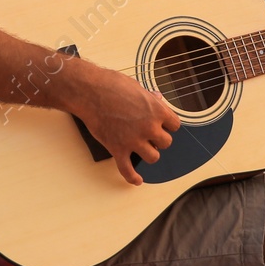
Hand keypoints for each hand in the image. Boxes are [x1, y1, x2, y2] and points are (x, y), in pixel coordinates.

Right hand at [73, 65, 180, 185]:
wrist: (89, 92)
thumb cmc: (111, 85)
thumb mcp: (136, 86)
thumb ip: (149, 97)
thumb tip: (158, 98)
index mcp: (156, 111)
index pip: (175, 125)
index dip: (167, 125)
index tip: (161, 124)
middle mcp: (148, 127)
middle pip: (166, 143)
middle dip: (159, 139)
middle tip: (149, 134)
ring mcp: (133, 140)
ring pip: (153, 157)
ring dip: (149, 154)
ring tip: (143, 149)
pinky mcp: (118, 149)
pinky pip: (127, 170)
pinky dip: (132, 177)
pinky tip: (137, 180)